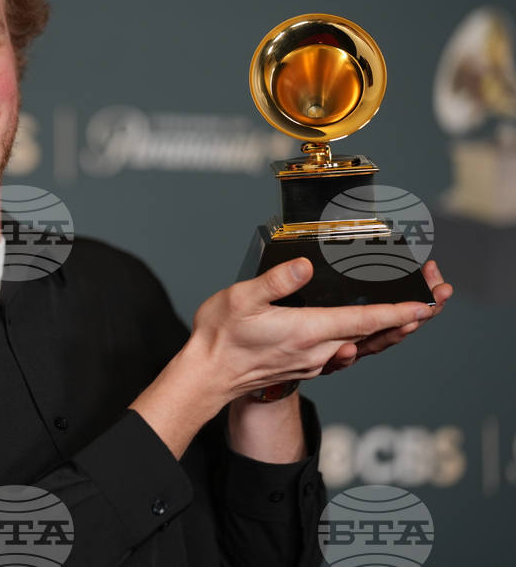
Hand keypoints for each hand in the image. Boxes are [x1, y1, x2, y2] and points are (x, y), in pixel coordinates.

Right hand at [184, 257, 432, 401]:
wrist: (208, 376)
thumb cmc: (220, 339)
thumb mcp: (241, 299)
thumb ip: (276, 281)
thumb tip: (305, 267)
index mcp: (307, 331)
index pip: (364, 320)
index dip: (399, 311)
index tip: (427, 305)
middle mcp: (317, 351)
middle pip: (373, 334)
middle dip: (406, 317)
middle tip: (435, 299)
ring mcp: (313, 361)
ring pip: (362, 344)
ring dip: (389, 329)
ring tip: (414, 315)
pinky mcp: (305, 365)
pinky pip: (345, 352)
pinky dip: (365, 339)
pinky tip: (367, 331)